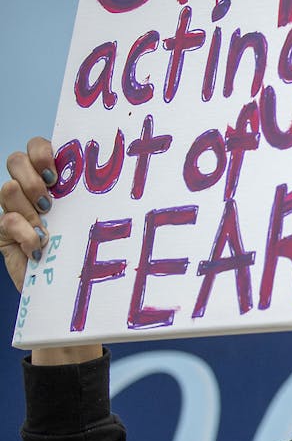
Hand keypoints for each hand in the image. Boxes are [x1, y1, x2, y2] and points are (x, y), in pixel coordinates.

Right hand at [3, 137, 101, 363]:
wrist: (72, 293)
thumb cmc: (92, 253)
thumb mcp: (98, 221)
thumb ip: (99, 198)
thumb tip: (130, 177)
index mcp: (55, 180)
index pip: (39, 147)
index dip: (42, 150)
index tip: (57, 172)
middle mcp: (31, 191)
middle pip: (16, 161)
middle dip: (31, 177)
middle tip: (51, 200)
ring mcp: (16, 211)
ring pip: (7, 188)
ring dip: (28, 206)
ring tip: (47, 226)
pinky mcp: (5, 234)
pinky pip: (5, 221)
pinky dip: (24, 233)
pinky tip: (39, 246)